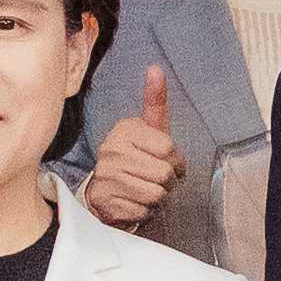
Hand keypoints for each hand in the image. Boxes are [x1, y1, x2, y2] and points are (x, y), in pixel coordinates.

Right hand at [84, 65, 185, 232]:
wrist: (106, 194)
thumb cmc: (136, 160)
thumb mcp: (149, 131)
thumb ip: (155, 102)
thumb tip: (156, 68)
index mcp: (125, 130)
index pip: (169, 148)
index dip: (176, 161)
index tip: (167, 163)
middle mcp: (111, 150)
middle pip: (164, 174)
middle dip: (167, 183)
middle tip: (155, 180)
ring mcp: (105, 177)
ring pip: (155, 195)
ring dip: (157, 199)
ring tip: (144, 191)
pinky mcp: (104, 202)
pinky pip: (143, 212)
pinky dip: (144, 212)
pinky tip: (133, 203)